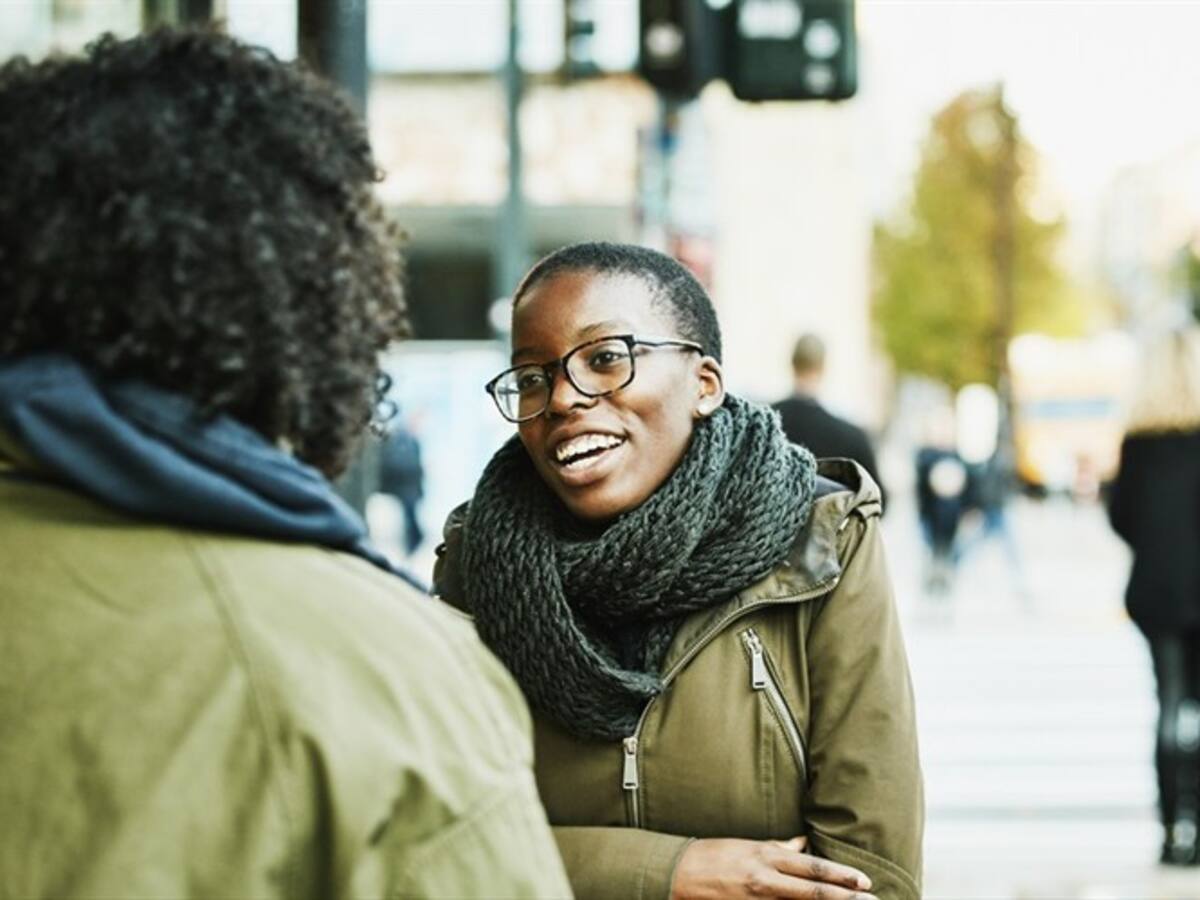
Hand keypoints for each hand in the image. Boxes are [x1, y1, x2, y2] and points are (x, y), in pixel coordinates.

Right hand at [670, 836, 875, 899]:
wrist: (680, 873)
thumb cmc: (716, 855)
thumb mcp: (750, 845)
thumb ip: (780, 847)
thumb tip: (804, 844)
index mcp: (768, 857)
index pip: (813, 867)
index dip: (841, 875)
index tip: (864, 882)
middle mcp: (766, 879)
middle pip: (813, 891)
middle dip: (845, 898)